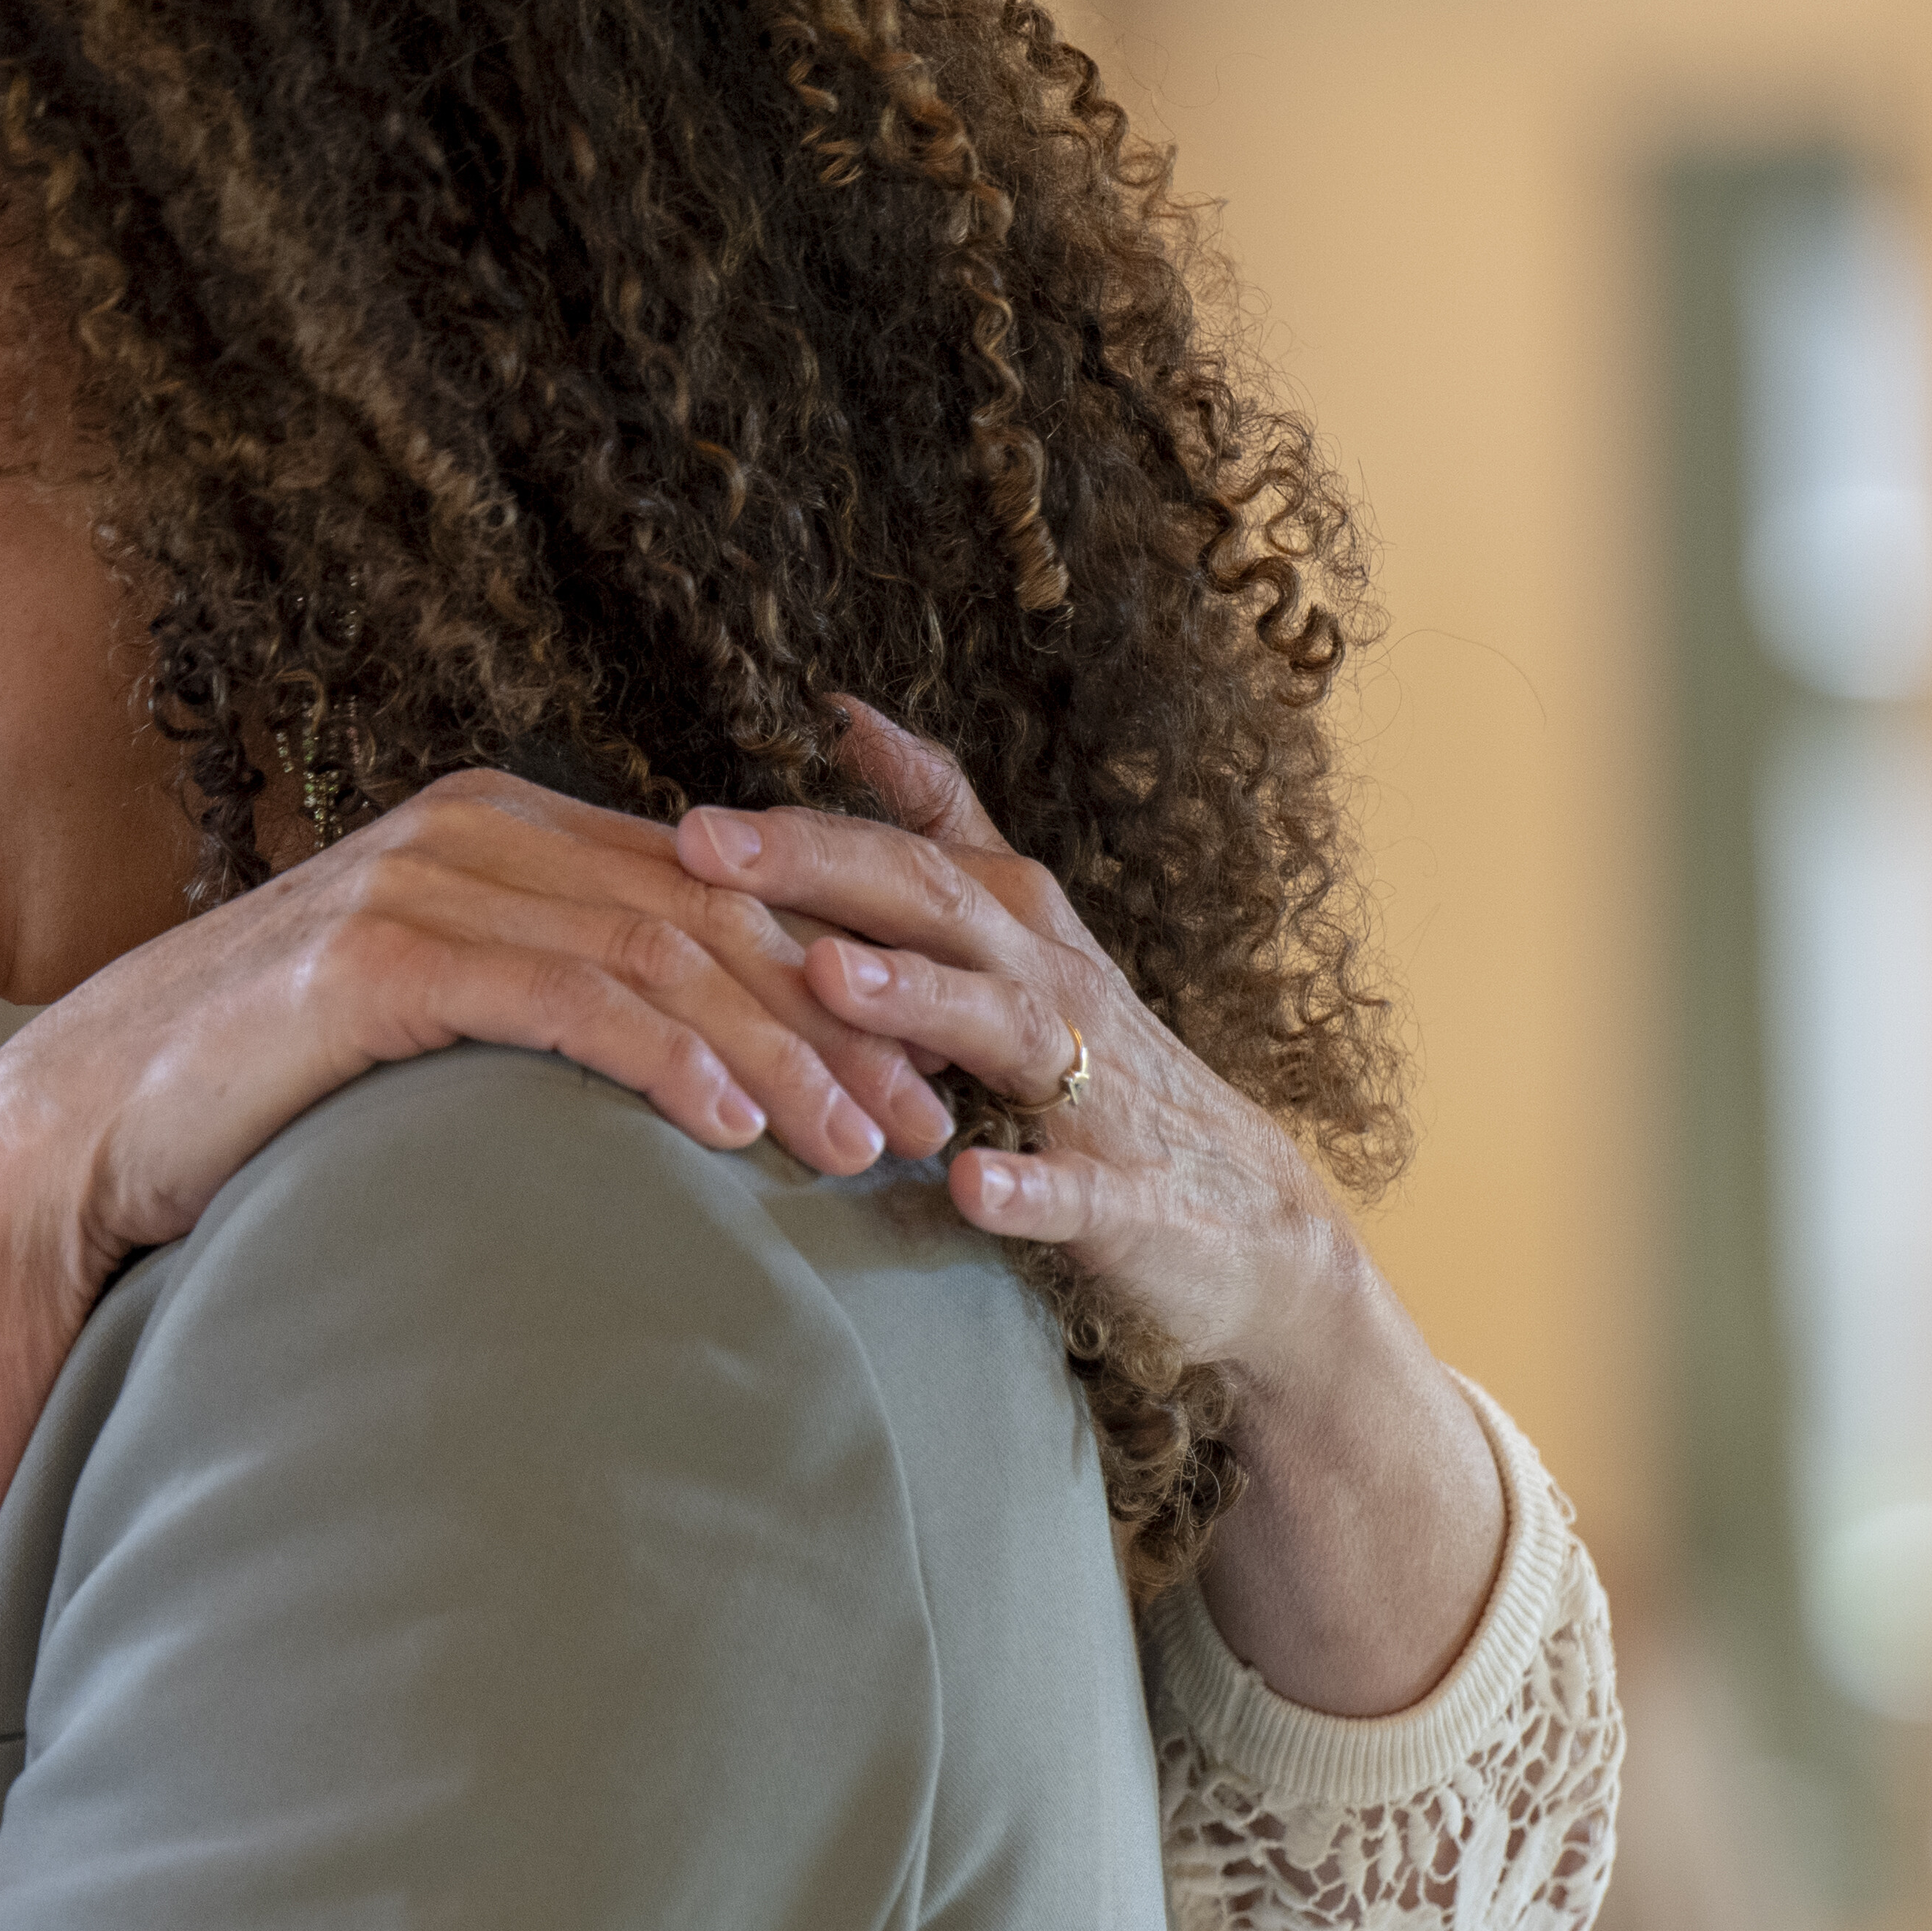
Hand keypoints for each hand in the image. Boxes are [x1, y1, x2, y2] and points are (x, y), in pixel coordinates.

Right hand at [0, 767, 951, 1300]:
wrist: (85, 1125)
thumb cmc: (259, 1094)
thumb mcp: (427, 1023)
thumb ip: (536, 1000)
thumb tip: (676, 1060)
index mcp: (495, 830)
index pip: (702, 898)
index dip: (823, 982)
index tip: (911, 1078)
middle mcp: (470, 832)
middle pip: (704, 919)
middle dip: (833, 1023)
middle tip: (920, 1122)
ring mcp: (421, 883)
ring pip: (655, 956)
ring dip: (777, 1053)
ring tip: (856, 1145)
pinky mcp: (377, 957)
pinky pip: (562, 1000)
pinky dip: (664, 1058)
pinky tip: (733, 1126)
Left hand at [682, 703, 1504, 1711]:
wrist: (1242, 1213)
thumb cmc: (1098, 1056)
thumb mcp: (1017, 924)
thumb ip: (937, 824)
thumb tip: (845, 717)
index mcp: (1011, 923)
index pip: (898, 852)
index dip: (798, 826)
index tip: (689, 817)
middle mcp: (1049, 981)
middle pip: (931, 904)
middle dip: (819, 871)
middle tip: (703, 848)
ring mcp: (1095, 1087)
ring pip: (1003, 1024)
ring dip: (916, 998)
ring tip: (826, 974)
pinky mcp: (1128, 1194)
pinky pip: (1077, 1188)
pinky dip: (1025, 1185)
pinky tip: (967, 1185)